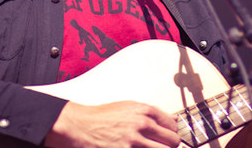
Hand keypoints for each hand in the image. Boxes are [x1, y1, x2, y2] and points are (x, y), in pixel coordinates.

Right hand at [44, 100, 180, 147]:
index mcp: (144, 111)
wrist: (80, 126)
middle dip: (170, 146)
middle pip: (172, 141)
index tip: (169, 138)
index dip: (172, 133)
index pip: (172, 125)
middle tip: (162, 146)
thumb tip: (171, 121)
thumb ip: (150, 115)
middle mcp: (141, 125)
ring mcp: (133, 141)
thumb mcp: (128, 108)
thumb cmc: (101, 117)